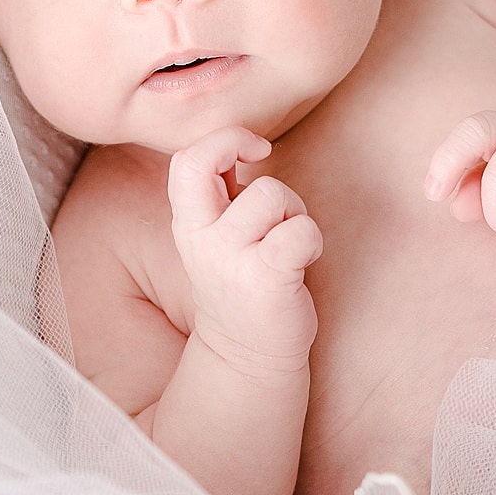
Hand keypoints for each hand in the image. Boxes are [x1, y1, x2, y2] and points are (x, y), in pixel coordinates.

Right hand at [168, 127, 323, 377]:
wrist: (247, 355)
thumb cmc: (244, 280)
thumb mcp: (219, 234)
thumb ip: (222, 192)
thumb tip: (240, 143)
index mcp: (190, 223)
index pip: (185, 159)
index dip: (223, 139)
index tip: (253, 152)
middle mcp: (201, 239)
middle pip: (204, 162)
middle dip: (239, 143)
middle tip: (263, 159)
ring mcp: (230, 260)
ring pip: (270, 193)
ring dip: (293, 209)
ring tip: (288, 238)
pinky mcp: (266, 279)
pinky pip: (299, 231)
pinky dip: (310, 237)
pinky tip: (303, 259)